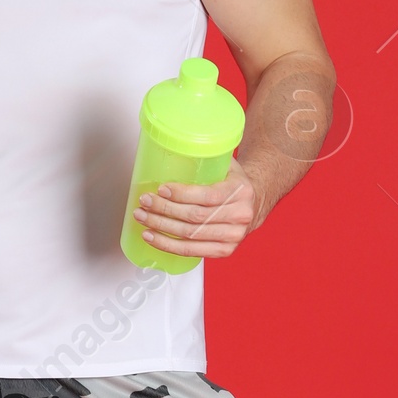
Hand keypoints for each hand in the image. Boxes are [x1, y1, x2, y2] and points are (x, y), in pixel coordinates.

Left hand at [133, 160, 258, 258]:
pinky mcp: (224, 251)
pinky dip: (168, 245)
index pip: (207, 195)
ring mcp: (233, 237)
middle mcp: (240, 216)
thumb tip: (174, 146)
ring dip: (161, 227)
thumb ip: (207, 157)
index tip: (161, 189)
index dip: (181, 194)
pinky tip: (152, 237)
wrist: (254, 203)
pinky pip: (191, 251)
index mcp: (240, 191)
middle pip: (195, 217)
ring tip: (143, 218)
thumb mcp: (227, 165)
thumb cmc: (234, 182)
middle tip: (145, 201)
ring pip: (190, 235)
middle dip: (164, 210)